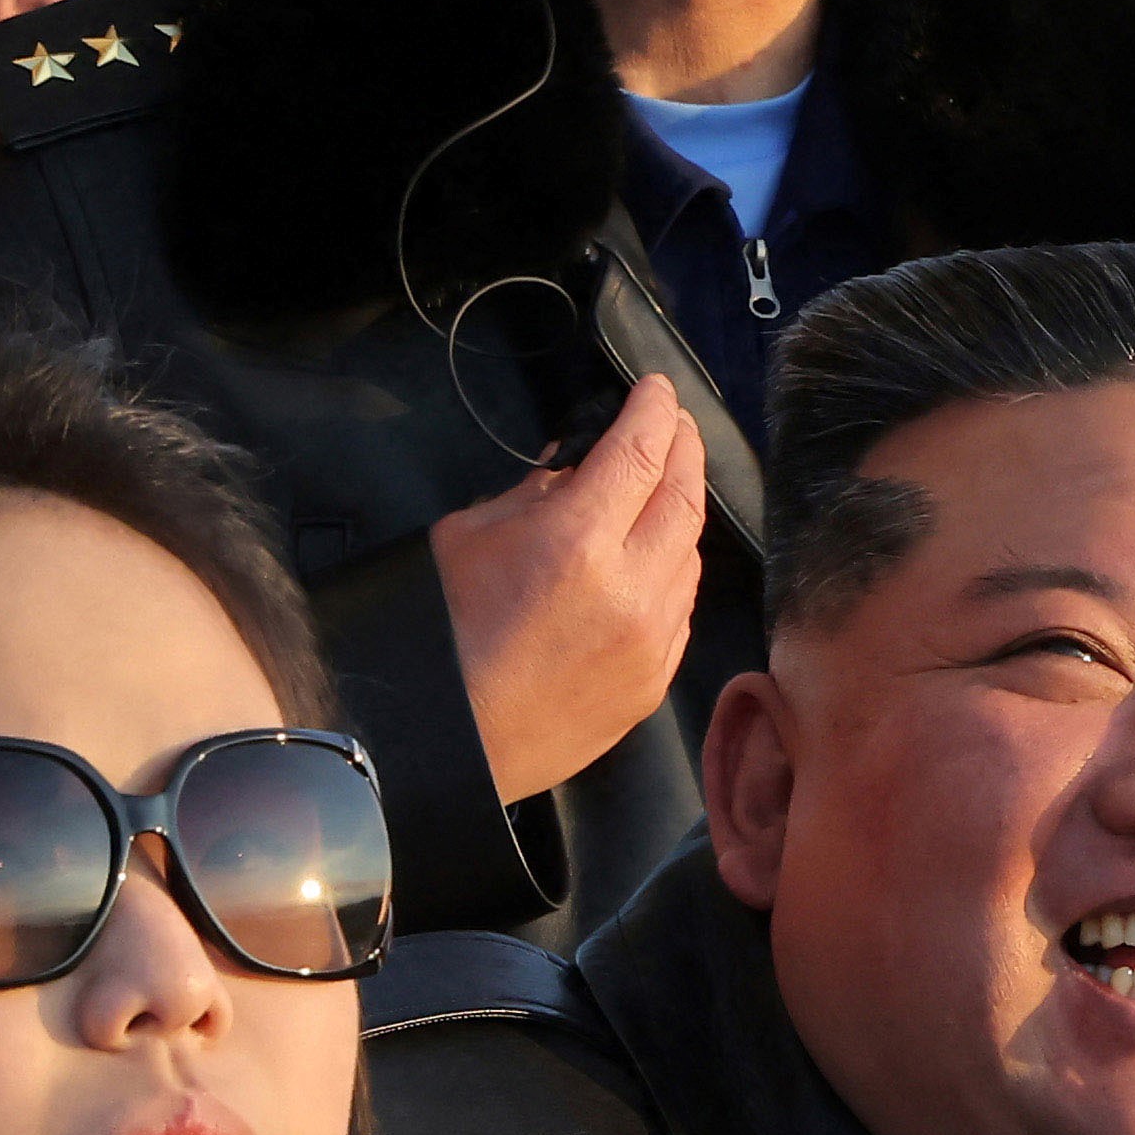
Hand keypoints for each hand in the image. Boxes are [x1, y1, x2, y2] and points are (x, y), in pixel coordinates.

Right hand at [436, 377, 710, 803]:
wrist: (449, 743)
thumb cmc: (443, 638)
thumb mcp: (468, 537)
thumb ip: (533, 494)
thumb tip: (574, 469)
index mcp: (577, 542)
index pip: (640, 451)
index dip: (655, 410)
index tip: (657, 390)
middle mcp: (630, 589)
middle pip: (683, 495)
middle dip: (682, 448)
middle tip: (673, 424)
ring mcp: (651, 641)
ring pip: (691, 553)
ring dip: (682, 510)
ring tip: (665, 486)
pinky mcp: (654, 681)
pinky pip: (682, 608)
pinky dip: (675, 571)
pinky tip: (658, 557)